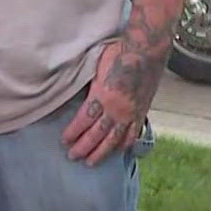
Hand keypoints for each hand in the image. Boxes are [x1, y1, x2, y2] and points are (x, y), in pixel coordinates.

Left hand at [62, 39, 158, 165]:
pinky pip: (133, 132)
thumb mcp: (97, 67)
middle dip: (83, 147)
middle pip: (97, 134)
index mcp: (102, 96)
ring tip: (91, 162)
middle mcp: (116, 109)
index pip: (84, 120)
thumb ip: (90, 86)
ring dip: (101, 152)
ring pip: (114, 139)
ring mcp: (131, 112)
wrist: (146, 49)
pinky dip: (126, 143)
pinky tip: (119, 150)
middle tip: (73, 157)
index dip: (73, 133)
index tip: (64, 141)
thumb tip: (80, 96)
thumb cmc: (119, 52)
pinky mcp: (142, 111)